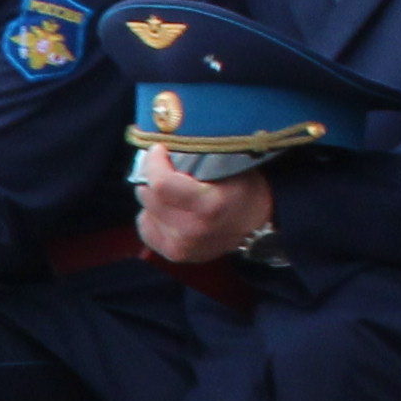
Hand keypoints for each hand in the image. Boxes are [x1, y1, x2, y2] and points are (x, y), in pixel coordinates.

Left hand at [131, 150, 275, 266]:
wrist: (256, 226)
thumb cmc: (245, 190)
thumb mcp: (232, 166)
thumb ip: (199, 157)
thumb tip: (166, 147)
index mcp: (208, 207)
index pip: (161, 183)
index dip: (155, 162)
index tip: (159, 149)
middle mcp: (191, 231)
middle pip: (149, 195)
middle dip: (153, 175)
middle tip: (168, 166)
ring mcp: (181, 246)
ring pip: (144, 209)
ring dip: (154, 195)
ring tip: (173, 190)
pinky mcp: (174, 254)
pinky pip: (145, 226)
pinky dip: (153, 213)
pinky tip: (171, 208)